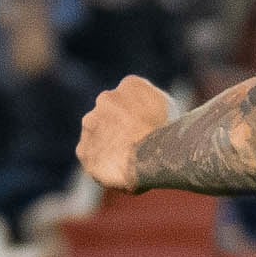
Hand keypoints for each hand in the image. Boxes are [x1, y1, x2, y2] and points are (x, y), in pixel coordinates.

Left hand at [77, 77, 175, 192]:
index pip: (133, 97)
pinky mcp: (84, 150)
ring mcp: (91, 124)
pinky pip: (91, 156)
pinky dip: (101, 163)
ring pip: (97, 134)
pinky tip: (117, 171)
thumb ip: (153, 105)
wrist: (153, 156)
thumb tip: (151, 112)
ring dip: (108, 143)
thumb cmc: (169, 134)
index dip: (141, 115)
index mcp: (131, 85)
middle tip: (137, 145)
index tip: (149, 128)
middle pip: (112, 114)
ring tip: (127, 161)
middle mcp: (105, 98)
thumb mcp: (171, 109)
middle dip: (120, 127)